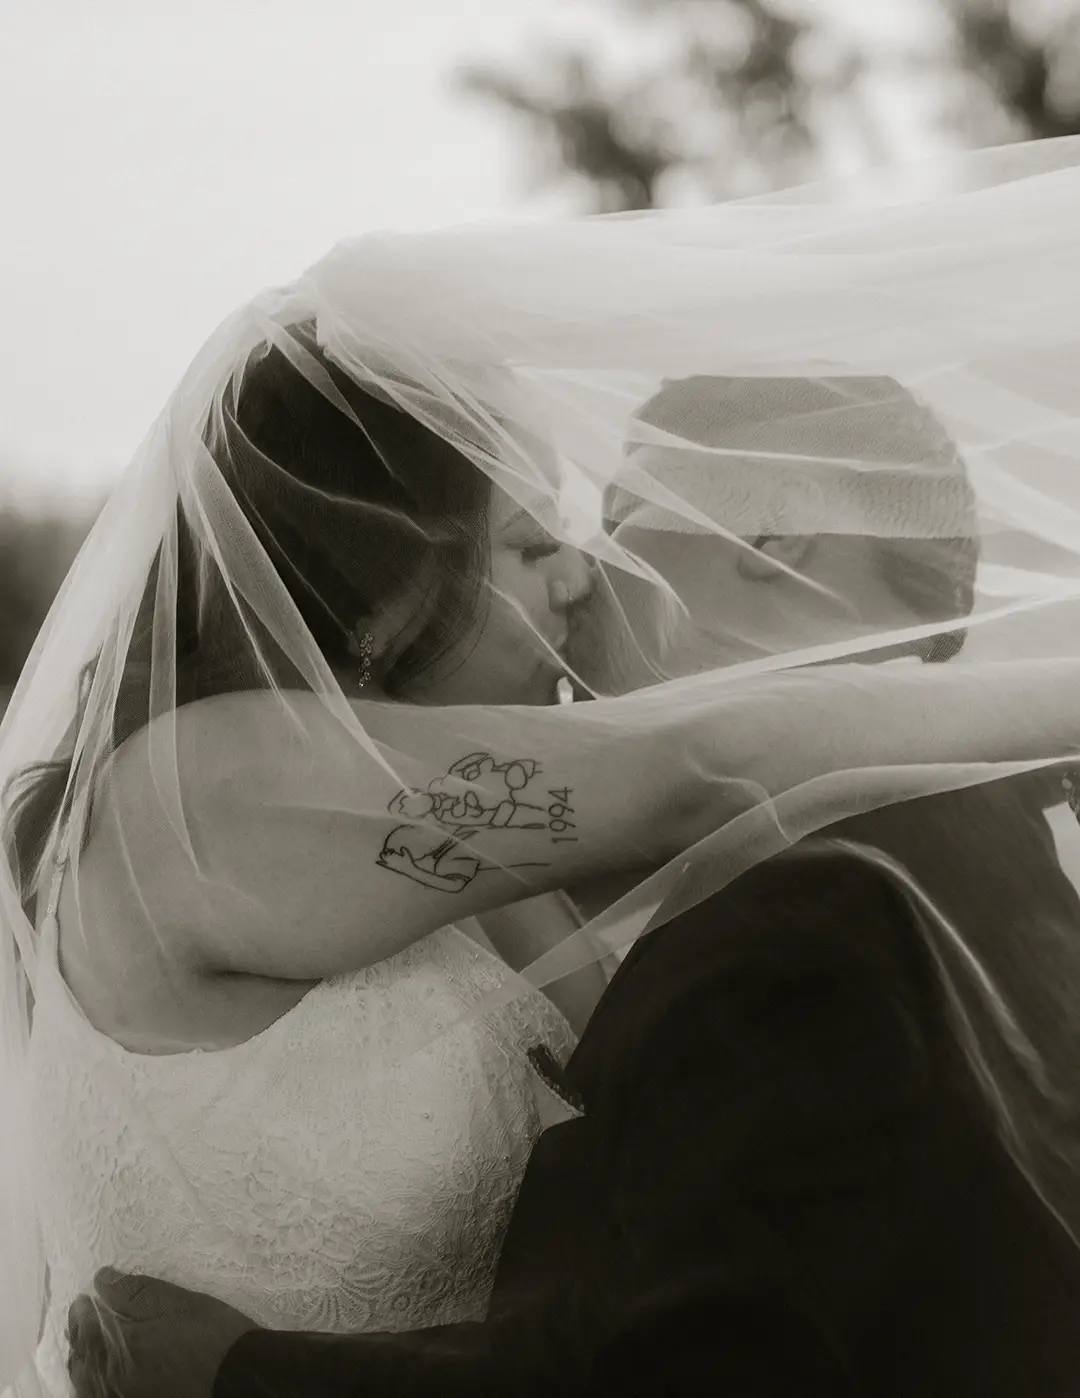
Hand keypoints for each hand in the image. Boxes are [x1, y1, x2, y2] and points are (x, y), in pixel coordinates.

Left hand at [66, 1268, 259, 1397]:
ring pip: (89, 1385)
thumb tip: (102, 1279)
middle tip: (80, 1319)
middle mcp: (116, 1380)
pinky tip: (103, 1380)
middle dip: (78, 1337)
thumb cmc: (212, 1335)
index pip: (87, 1329)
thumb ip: (136, 1292)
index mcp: (123, 1348)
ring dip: (83, 1364)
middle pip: (83, 1361)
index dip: (82, 1311)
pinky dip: (94, 1387)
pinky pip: (103, 1397)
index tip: (84, 1297)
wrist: (240, 1378)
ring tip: (86, 1350)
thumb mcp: (178, 1302)